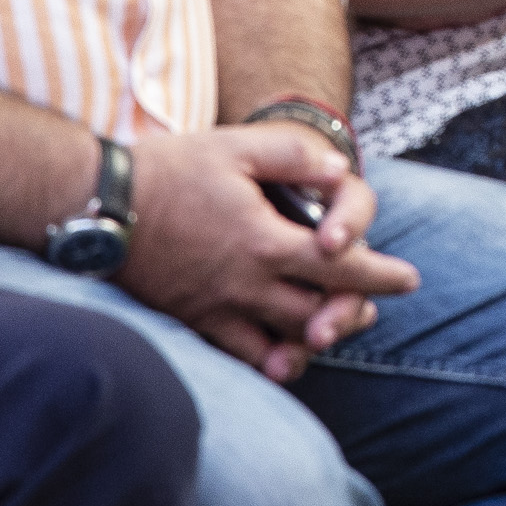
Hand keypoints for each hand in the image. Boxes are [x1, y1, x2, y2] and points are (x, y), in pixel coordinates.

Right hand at [118, 126, 419, 382]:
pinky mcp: (190, 321)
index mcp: (264, 242)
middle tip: (372, 308)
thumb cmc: (169, 170)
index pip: (341, 268)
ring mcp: (216, 309)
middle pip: (319, 315)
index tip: (409, 280)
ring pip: (281, 344)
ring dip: (315, 341)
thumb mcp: (236, 146)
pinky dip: (266, 360)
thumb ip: (293, 155)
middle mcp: (246, 285)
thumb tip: (339, 170)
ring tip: (330, 330)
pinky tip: (277, 356)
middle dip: (354, 313)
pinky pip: (238, 355)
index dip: (381, 276)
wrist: (97, 205)